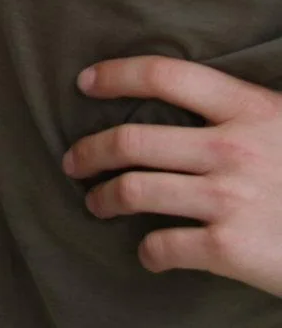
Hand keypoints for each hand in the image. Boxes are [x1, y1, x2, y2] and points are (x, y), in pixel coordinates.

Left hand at [64, 55, 281, 295]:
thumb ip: (246, 113)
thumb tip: (193, 101)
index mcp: (252, 108)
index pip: (165, 74)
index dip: (116, 75)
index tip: (85, 83)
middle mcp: (233, 148)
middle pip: (131, 140)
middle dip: (89, 151)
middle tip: (74, 162)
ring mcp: (229, 198)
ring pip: (133, 191)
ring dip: (104, 199)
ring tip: (97, 204)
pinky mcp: (229, 248)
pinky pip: (162, 246)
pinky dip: (147, 252)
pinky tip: (150, 253)